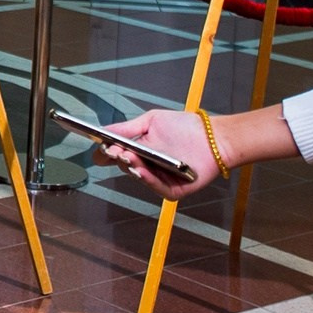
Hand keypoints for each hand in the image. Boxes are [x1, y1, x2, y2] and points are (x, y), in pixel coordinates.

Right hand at [95, 108, 216, 197]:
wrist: (212, 137)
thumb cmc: (185, 127)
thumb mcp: (151, 121)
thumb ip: (127, 128)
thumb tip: (103, 132)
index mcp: (140, 151)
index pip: (118, 155)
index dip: (107, 153)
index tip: (99, 148)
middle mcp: (147, 166)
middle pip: (126, 165)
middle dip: (118, 158)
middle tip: (113, 150)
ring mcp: (158, 179)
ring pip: (139, 176)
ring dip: (132, 167)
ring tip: (127, 157)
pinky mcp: (172, 190)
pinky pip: (156, 186)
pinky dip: (148, 179)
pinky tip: (141, 170)